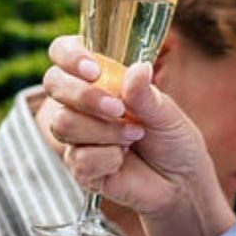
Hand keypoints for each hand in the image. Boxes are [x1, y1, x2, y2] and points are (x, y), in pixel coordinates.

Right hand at [43, 35, 217, 216]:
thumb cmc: (173, 140)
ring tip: (134, 136)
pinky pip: (78, 158)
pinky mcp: (79, 167)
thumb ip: (145, 93)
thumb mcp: (165, 113)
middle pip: (54, 85)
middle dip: (86, 96)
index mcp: (97, 79)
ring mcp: (76, 135)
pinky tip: (122, 160)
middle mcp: (80, 104)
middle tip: (119, 109)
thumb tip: (138, 69)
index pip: (62, 53)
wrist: (181, 182)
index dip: (70, 56)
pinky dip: (108, 159)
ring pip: (64, 123)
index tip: (93, 70)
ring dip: (105, 131)